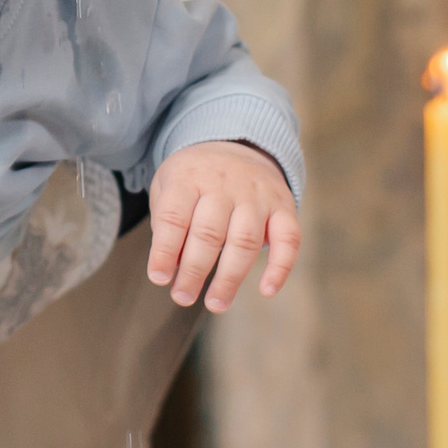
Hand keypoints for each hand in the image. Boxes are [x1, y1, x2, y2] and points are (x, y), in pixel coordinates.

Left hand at [146, 140, 300, 312]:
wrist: (237, 143)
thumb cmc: (195, 179)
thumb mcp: (169, 187)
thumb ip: (166, 224)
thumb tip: (171, 270)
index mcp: (189, 178)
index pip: (174, 217)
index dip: (164, 250)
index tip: (159, 278)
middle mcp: (224, 185)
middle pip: (209, 233)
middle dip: (194, 271)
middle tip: (183, 297)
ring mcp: (257, 195)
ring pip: (245, 240)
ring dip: (230, 277)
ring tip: (215, 303)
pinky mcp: (284, 206)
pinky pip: (289, 238)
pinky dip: (281, 266)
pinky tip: (267, 291)